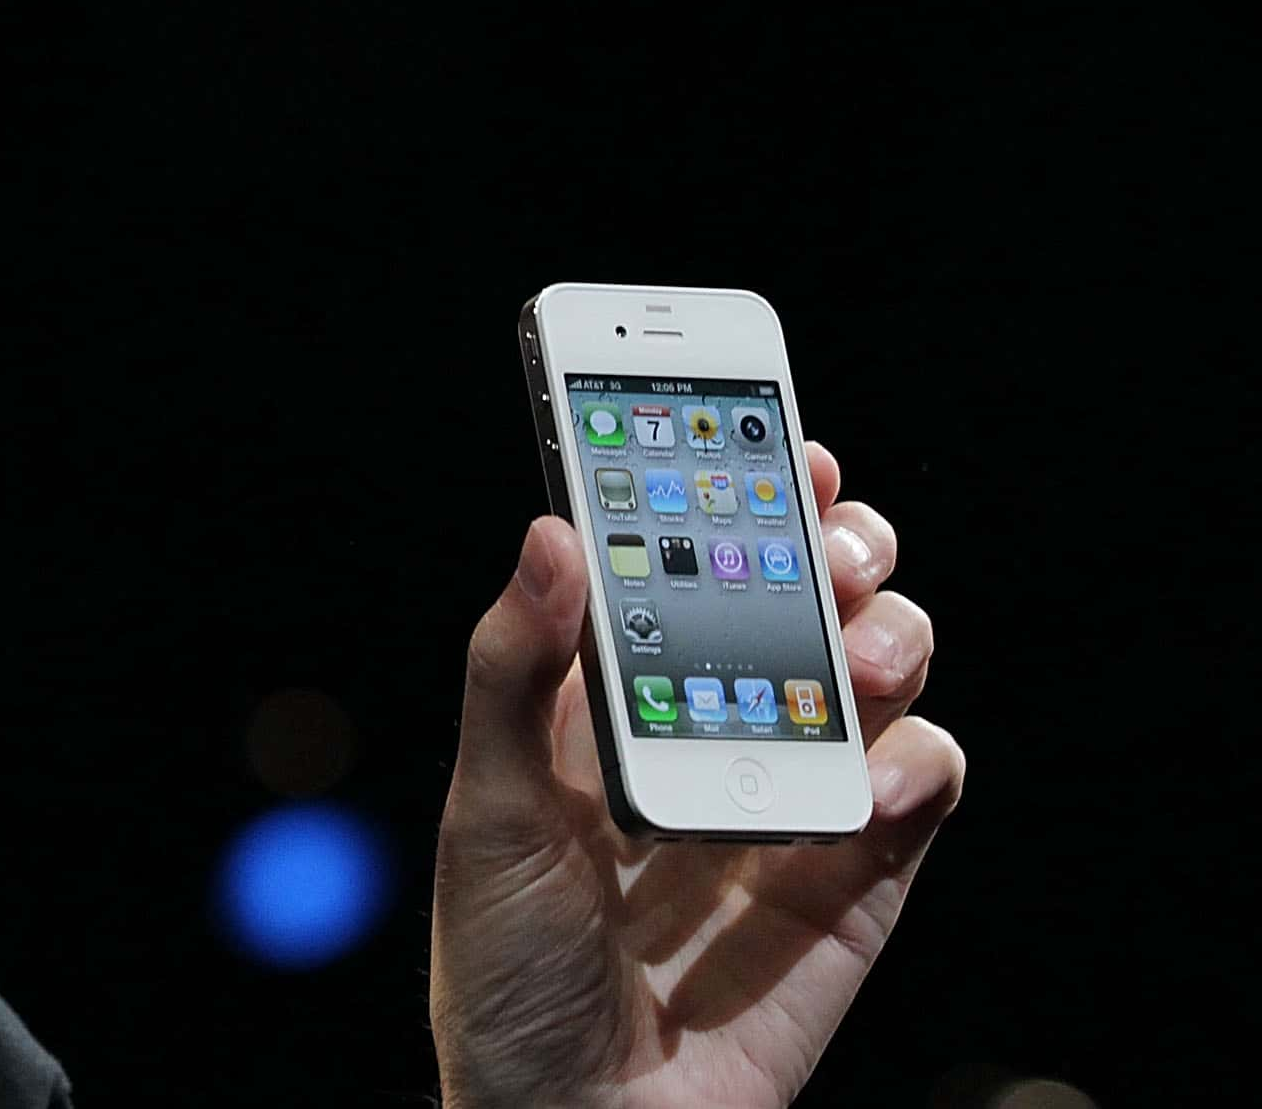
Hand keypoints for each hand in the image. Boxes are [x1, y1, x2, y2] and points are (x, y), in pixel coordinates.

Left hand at [427, 440, 964, 1107]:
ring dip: (884, 629)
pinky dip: (915, 757)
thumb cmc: (507, 977)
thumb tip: (547, 530)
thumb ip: (514, 671)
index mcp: (612, 698)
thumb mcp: (488, 811)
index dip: (731, 490)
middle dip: (831, 539)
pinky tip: (869, 768)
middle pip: (801, 595)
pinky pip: (918, 785)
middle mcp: (711, 731)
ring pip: (875, 669)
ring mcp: (790, 797)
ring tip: (854, 641)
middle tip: (827, 529)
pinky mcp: (856, 882)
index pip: (685, 562)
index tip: (768, 430)